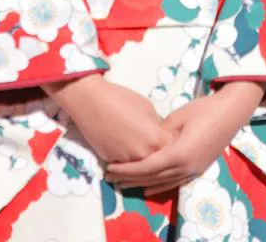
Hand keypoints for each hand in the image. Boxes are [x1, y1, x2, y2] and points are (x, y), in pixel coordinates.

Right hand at [43, 74, 171, 164]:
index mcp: (156, 139)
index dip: (172, 143)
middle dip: (159, 153)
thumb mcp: (147, 108)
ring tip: (140, 146)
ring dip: (143, 159)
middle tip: (157, 145)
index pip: (171, 147)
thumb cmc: (122, 100)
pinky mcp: (113, 163)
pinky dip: (128, 160)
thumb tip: (159, 134)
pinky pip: (126, 164)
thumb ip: (156, 125)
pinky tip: (126, 148)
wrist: (93, 103)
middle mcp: (144, 155)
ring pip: (141, 164)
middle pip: (158, 159)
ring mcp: (127, 162)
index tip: (172, 138)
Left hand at [107, 80, 264, 194]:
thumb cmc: (205, 108)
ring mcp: (194, 170)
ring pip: (163, 183)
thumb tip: (151, 143)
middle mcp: (186, 167)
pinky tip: (149, 189)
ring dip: (143, 184)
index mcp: (179, 153)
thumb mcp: (178, 116)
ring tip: (125, 185)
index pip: (147, 167)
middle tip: (111, 178)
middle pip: (152, 178)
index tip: (110, 168)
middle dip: (130, 179)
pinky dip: (159, 186)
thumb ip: (161, 133)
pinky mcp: (199, 168)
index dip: (127, 169)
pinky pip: (175, 182)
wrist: (233, 110)